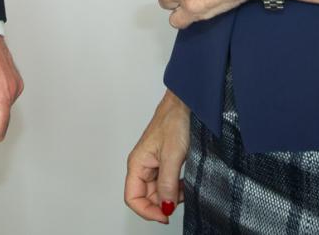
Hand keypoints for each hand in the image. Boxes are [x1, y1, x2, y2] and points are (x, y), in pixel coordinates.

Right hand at [125, 90, 189, 222]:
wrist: (186, 102)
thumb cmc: (175, 120)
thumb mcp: (173, 155)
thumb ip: (167, 184)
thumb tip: (164, 208)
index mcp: (137, 163)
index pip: (132, 198)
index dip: (147, 211)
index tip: (165, 215)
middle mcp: (143, 165)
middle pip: (146, 197)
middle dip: (162, 204)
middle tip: (179, 200)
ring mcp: (154, 163)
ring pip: (158, 191)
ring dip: (171, 196)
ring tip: (184, 190)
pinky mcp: (165, 161)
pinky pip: (167, 183)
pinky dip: (176, 188)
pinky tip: (186, 184)